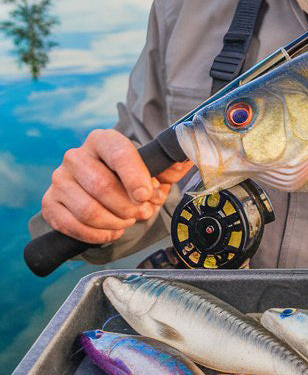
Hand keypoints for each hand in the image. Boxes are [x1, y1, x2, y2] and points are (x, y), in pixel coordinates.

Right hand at [41, 128, 191, 244]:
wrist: (99, 192)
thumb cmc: (128, 178)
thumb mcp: (153, 170)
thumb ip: (171, 164)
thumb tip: (190, 155)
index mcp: (102, 140)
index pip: (117, 152)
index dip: (134, 175)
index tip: (147, 194)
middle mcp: (76, 155)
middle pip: (101, 185)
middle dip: (127, 207)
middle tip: (140, 212)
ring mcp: (59, 179)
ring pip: (87, 210)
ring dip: (114, 222)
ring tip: (126, 221)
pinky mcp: (50, 203)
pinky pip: (72, 226)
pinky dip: (96, 235)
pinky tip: (110, 231)